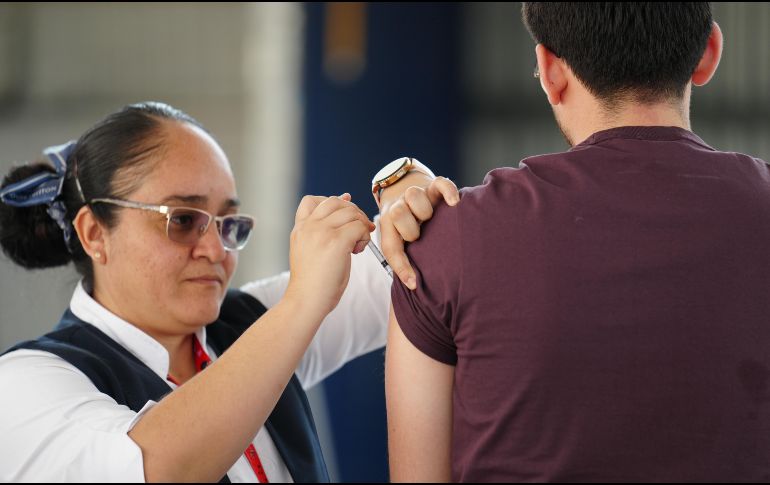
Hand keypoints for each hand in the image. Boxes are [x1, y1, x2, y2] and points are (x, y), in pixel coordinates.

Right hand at [286, 194, 374, 316]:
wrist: (306, 301)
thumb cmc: (312, 282)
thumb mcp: (309, 250)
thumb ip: (322, 231)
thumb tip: (344, 204)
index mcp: (300, 228)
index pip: (312, 200)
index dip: (332, 203)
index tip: (344, 215)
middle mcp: (309, 226)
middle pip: (336, 202)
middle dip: (352, 213)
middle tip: (358, 232)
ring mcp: (321, 232)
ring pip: (351, 212)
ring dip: (361, 225)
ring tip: (357, 244)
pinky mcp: (336, 241)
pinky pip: (359, 227)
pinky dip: (364, 237)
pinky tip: (357, 251)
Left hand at [379, 174, 458, 289]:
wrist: (402, 185)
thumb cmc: (403, 221)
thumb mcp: (397, 237)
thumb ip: (401, 257)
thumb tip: (413, 284)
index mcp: (388, 224)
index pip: (390, 247)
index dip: (401, 267)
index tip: (414, 283)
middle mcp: (400, 206)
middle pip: (398, 213)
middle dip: (410, 229)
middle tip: (419, 236)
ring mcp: (417, 194)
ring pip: (414, 196)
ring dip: (424, 210)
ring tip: (431, 218)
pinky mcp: (433, 185)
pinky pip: (440, 184)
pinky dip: (448, 192)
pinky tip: (455, 203)